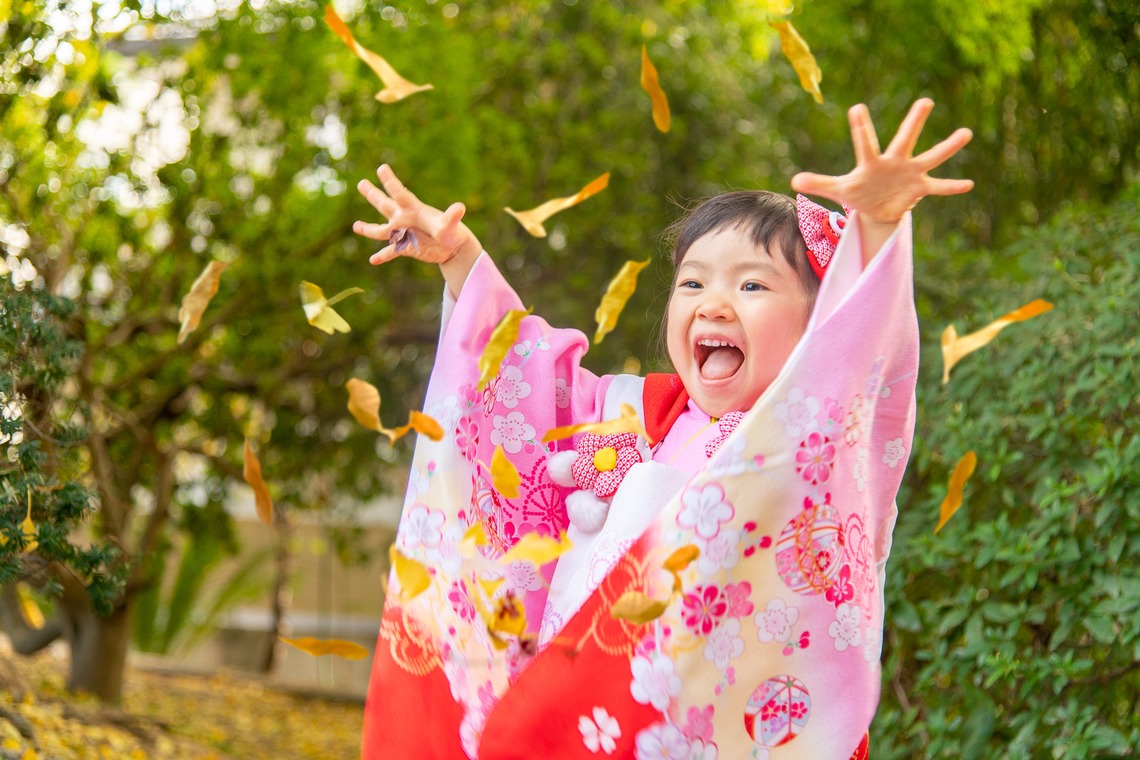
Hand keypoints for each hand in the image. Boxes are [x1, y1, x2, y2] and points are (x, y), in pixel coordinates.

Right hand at [354, 164, 480, 265]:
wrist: (452, 247)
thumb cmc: (452, 232)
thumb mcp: (450, 226)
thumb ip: (451, 217)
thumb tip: (460, 208)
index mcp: (414, 210)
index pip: (400, 194)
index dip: (390, 182)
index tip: (381, 168)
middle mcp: (405, 219)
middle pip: (385, 206)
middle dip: (373, 195)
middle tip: (361, 183)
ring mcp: (403, 233)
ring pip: (381, 230)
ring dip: (368, 229)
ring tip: (356, 226)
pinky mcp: (404, 248)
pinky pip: (390, 252)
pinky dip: (382, 256)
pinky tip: (373, 261)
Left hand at [791, 98, 973, 225]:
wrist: (876, 209)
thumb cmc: (858, 193)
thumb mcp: (839, 190)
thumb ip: (819, 182)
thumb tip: (794, 179)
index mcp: (872, 161)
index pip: (864, 142)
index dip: (860, 128)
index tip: (856, 108)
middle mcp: (894, 162)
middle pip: (905, 139)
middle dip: (914, 122)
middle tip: (925, 100)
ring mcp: (910, 173)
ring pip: (931, 157)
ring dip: (948, 147)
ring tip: (966, 133)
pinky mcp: (920, 188)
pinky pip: (939, 186)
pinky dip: (952, 186)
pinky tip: (969, 184)